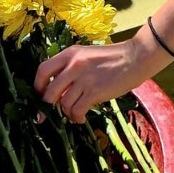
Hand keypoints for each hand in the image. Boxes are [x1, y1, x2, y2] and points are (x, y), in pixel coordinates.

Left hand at [34, 37, 149, 123]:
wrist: (135, 58)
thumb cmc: (112, 59)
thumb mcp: (87, 55)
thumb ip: (71, 67)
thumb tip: (57, 90)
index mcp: (70, 53)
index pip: (43, 70)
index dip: (38, 86)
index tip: (40, 95)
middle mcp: (74, 64)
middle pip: (50, 91)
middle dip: (48, 106)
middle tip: (50, 114)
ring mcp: (84, 78)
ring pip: (63, 104)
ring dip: (67, 113)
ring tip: (75, 114)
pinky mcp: (94, 91)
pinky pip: (77, 111)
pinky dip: (77, 118)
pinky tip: (81, 118)